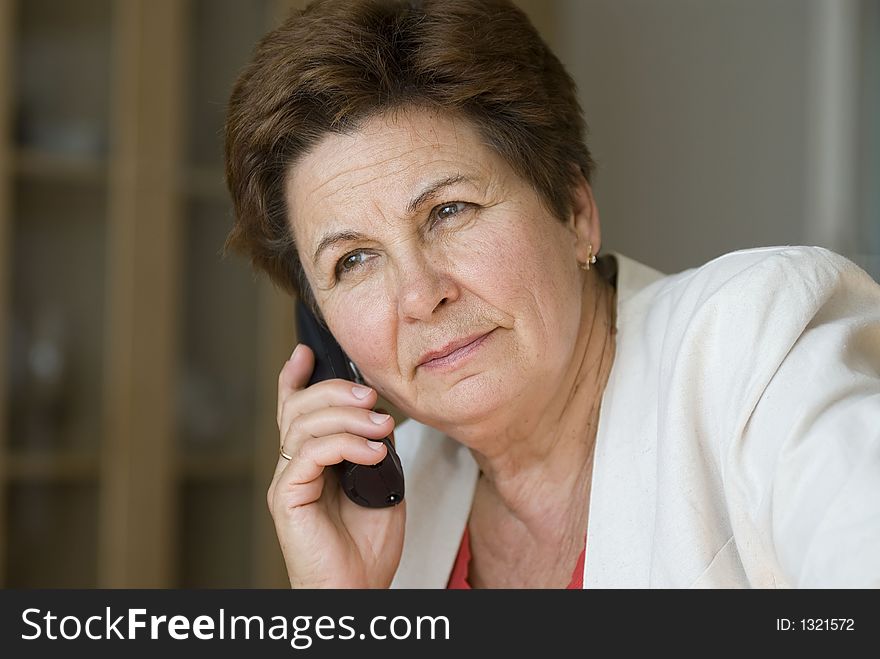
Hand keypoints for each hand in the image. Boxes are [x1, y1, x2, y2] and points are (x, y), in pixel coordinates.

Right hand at [268, 344, 404, 587]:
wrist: (358, 587)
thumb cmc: (367, 543)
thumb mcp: (381, 483)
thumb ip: (372, 449)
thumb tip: (378, 418)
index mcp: (312, 461)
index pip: (294, 410)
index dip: (296, 378)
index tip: (308, 352)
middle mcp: (293, 466)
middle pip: (298, 407)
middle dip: (335, 391)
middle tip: (371, 397)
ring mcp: (288, 481)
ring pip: (303, 424)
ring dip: (347, 417)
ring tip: (382, 426)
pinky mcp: (287, 498)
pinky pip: (309, 453)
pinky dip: (345, 444)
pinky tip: (373, 452)